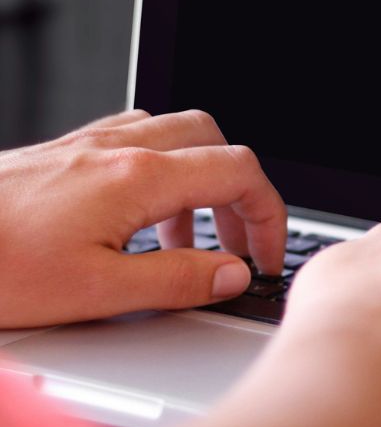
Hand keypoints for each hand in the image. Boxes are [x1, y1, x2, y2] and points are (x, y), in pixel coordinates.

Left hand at [0, 110, 285, 327]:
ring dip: (201, 180)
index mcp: (138, 178)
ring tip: (187, 238)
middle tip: (235, 244)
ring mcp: (90, 144)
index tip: (265, 258)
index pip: (238, 173)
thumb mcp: (94, 293)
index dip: (269, 215)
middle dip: (240, 192)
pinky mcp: (65, 152)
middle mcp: (120, 147)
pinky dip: (162, 169)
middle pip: (216, 141)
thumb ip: (176, 280)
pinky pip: (137, 138)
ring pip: (177, 133)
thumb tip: (233, 274)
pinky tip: (140, 212)